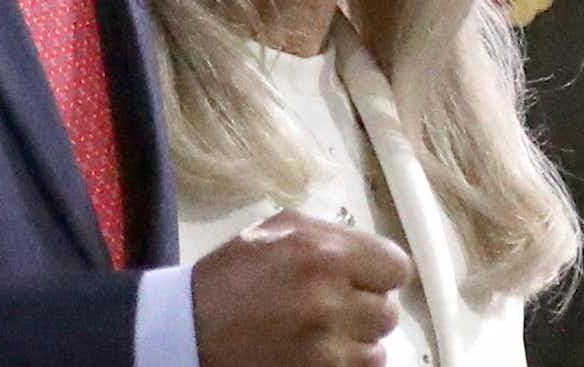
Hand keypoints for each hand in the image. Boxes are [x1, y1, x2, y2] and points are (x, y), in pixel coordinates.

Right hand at [192, 208, 413, 366]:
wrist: (186, 332)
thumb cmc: (230, 278)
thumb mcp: (278, 230)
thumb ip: (332, 235)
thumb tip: (371, 252)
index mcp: (322, 252)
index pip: (396, 269)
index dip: (380, 274)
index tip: (365, 279)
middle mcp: (328, 298)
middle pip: (388, 311)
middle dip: (364, 308)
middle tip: (334, 306)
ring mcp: (324, 346)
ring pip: (378, 348)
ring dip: (356, 341)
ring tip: (322, 332)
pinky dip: (345, 364)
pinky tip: (318, 353)